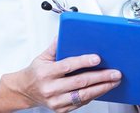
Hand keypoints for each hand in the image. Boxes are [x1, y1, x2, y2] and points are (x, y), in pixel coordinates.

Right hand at [0, 39, 121, 112]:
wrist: (25, 91)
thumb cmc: (36, 73)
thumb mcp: (42, 57)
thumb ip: (55, 46)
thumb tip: (65, 33)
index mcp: (46, 73)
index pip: (68, 66)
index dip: (83, 62)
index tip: (97, 59)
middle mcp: (51, 88)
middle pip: (80, 82)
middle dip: (100, 77)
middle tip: (115, 73)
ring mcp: (56, 101)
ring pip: (83, 95)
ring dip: (101, 88)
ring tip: (113, 82)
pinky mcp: (61, 110)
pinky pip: (81, 103)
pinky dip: (94, 96)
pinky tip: (102, 89)